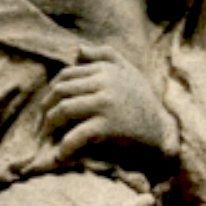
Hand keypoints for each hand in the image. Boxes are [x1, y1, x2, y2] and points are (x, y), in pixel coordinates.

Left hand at [39, 44, 178, 164]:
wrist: (162, 131)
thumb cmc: (143, 101)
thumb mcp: (128, 71)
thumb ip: (105, 55)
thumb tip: (78, 50)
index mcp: (105, 69)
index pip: (67, 75)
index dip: (53, 90)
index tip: (49, 105)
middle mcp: (104, 83)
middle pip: (60, 91)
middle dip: (46, 108)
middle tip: (42, 124)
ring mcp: (104, 104)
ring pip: (63, 110)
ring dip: (50, 125)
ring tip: (48, 138)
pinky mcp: (106, 127)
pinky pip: (75, 135)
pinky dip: (64, 147)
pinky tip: (61, 155)